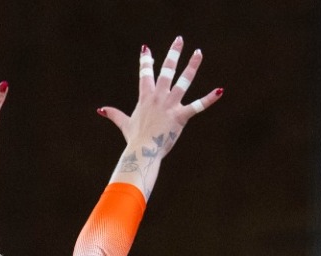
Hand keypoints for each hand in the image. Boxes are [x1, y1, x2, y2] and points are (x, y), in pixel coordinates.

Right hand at [99, 37, 222, 169]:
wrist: (142, 152)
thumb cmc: (134, 139)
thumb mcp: (124, 123)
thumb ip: (114, 114)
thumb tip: (100, 110)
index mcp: (145, 97)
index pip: (145, 74)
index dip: (146, 60)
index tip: (147, 49)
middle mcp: (158, 97)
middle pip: (166, 70)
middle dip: (173, 53)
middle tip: (179, 40)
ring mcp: (170, 105)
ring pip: (183, 81)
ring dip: (192, 66)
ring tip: (198, 52)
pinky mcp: (180, 116)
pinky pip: (197, 106)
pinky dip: (209, 99)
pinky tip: (220, 91)